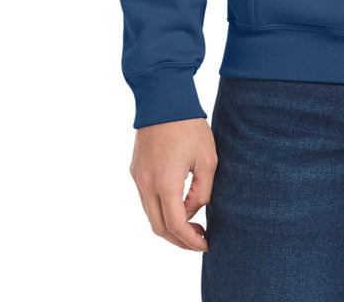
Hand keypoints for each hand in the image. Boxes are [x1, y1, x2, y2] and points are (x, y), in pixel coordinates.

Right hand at [129, 117, 217, 250]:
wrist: (163, 98)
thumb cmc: (189, 126)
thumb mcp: (207, 159)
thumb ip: (202, 191)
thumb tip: (193, 211)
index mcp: (165, 183)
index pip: (176, 225)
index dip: (190, 240)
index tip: (205, 244)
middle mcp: (146, 184)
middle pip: (158, 227)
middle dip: (179, 240)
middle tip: (198, 240)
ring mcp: (138, 177)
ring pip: (150, 215)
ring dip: (169, 225)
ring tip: (191, 224)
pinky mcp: (135, 170)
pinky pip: (146, 199)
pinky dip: (160, 209)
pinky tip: (178, 204)